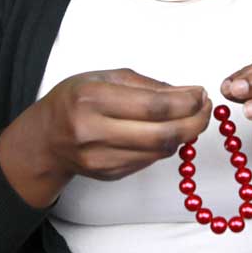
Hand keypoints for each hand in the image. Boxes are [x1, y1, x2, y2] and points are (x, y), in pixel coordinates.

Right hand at [0, 68, 210, 206]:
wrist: (45, 138)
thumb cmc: (75, 100)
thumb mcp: (104, 78)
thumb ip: (147, 85)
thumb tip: (189, 94)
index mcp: (92, 99)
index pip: (154, 105)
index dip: (187, 102)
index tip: (201, 94)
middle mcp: (94, 132)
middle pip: (163, 134)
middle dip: (195, 122)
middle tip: (206, 110)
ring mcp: (101, 158)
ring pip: (161, 151)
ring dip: (183, 135)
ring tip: (190, 118)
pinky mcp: (109, 174)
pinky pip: (150, 160)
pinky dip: (164, 146)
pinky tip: (164, 131)